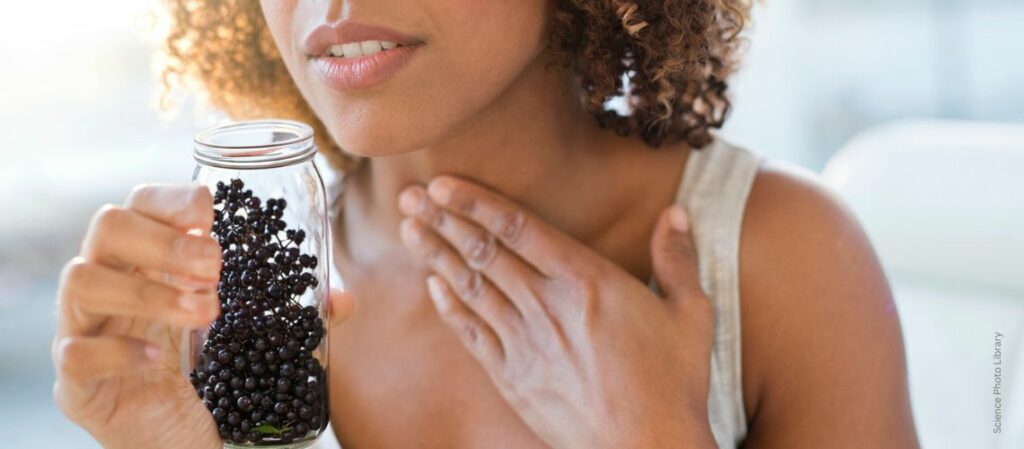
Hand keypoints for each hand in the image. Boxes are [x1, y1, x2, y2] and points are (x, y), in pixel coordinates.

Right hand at [52, 183, 353, 448]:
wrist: (170, 440)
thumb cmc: (207, 376)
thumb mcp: (249, 336)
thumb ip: (294, 315)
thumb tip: (342, 300)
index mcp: (144, 263)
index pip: (138, 203)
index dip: (170, 199)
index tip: (211, 213)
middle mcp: (107, 286)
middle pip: (107, 226)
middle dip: (165, 240)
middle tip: (216, 267)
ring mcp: (83, 330)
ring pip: (82, 280)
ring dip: (149, 291)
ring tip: (206, 312)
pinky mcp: (76, 382)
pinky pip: (77, 352)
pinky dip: (120, 349)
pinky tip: (162, 356)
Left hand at [397, 176, 716, 448]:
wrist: (646, 448)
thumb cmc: (673, 383)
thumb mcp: (689, 315)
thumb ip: (677, 259)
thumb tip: (676, 213)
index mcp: (586, 280)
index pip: (518, 227)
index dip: (476, 202)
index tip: (445, 183)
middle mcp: (546, 305)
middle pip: (483, 252)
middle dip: (443, 220)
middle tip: (410, 195)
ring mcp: (525, 343)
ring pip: (470, 288)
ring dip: (437, 255)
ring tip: (409, 229)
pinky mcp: (514, 378)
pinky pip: (473, 335)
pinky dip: (451, 307)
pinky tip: (433, 287)